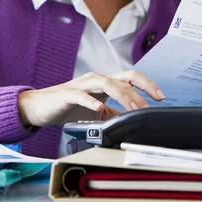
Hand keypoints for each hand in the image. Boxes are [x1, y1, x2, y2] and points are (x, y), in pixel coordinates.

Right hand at [17, 70, 164, 127]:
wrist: (40, 107)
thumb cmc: (68, 107)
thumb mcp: (97, 113)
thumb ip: (114, 115)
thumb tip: (134, 123)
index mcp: (105, 83)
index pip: (130, 78)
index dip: (146, 84)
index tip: (160, 97)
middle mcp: (96, 80)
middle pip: (122, 78)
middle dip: (139, 90)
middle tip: (150, 106)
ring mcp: (82, 85)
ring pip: (106, 82)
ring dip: (121, 94)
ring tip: (132, 108)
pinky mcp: (67, 94)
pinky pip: (81, 95)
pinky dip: (90, 100)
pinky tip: (97, 108)